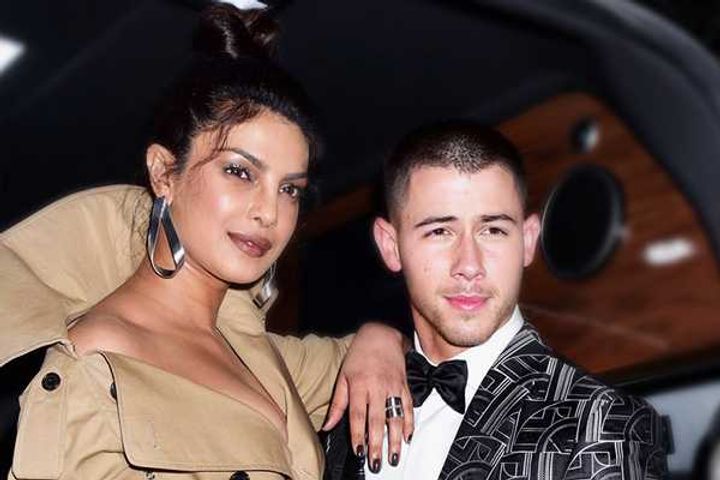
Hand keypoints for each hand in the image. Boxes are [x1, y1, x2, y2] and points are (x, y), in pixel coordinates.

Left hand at [323, 322, 412, 469]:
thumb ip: (338, 403)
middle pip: (377, 419)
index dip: (358, 434)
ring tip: (395, 456)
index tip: (359, 451)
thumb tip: (327, 426)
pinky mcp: (404, 385)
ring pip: (395, 416)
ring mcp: (393, 387)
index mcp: (359, 385)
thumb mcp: (343, 376)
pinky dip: (410, 423)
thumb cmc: (359, 356)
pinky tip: (408, 437)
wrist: (381, 334)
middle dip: (377, 443)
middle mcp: (377, 387)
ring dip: (396, 439)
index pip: (357, 415)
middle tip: (376, 462)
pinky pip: (409, 407)